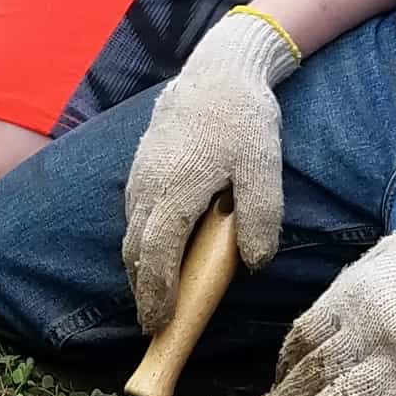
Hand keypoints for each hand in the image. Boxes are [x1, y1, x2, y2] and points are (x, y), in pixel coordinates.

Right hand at [122, 7, 298, 330]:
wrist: (216, 69)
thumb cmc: (242, 118)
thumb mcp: (263, 166)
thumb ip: (261, 217)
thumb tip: (254, 264)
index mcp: (176, 190)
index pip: (157, 256)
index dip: (157, 295)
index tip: (161, 325)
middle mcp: (148, 186)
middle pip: (136, 252)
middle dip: (143, 291)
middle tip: (156, 324)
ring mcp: (139, 176)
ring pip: (132, 233)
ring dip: (141, 268)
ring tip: (156, 297)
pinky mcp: (140, 167)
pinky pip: (134, 215)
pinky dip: (142, 242)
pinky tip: (160, 251)